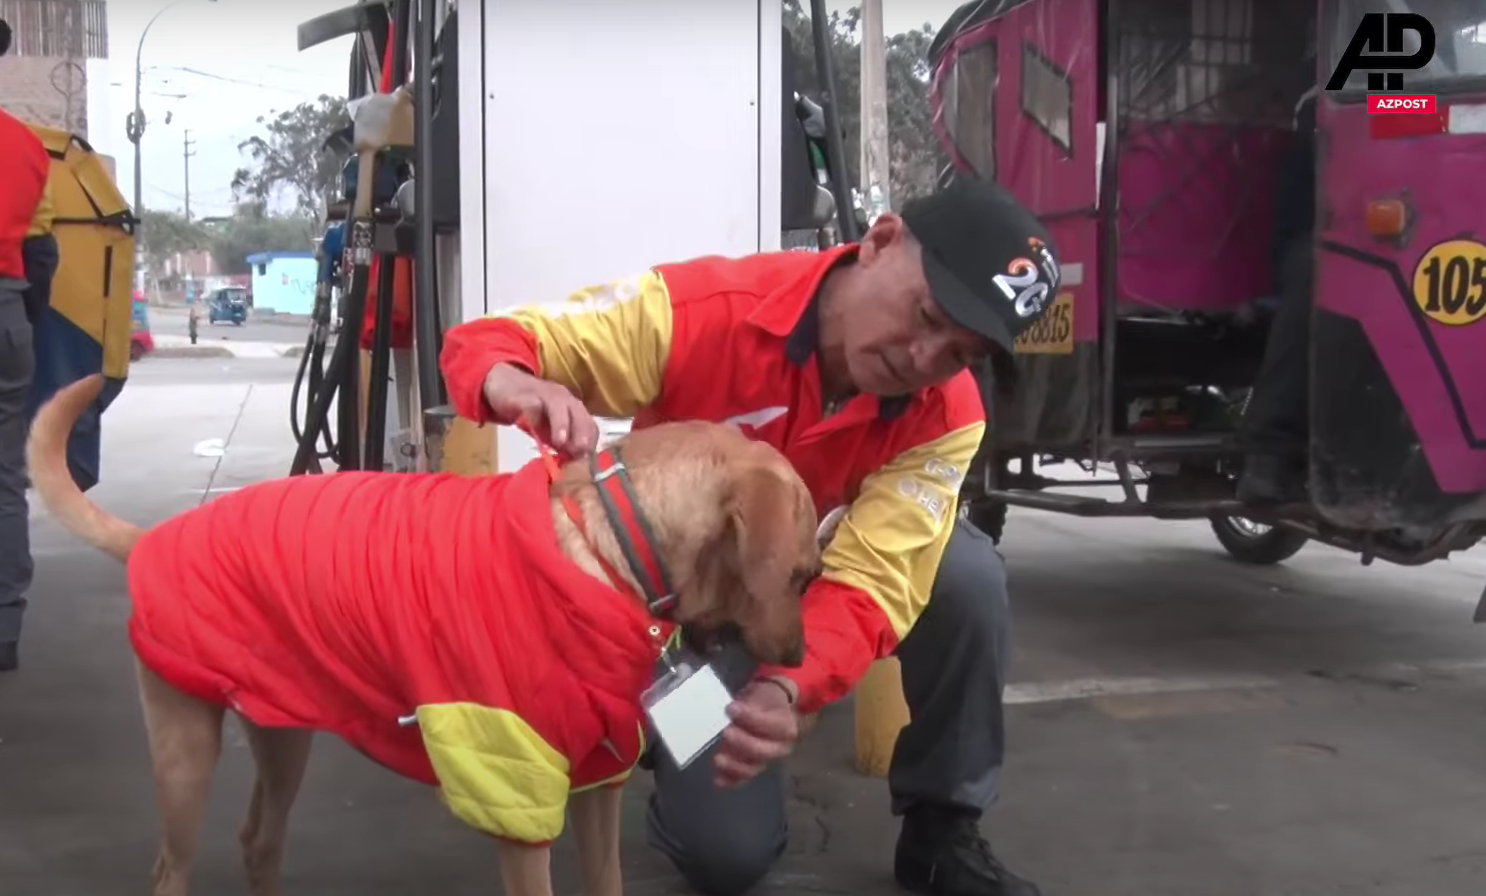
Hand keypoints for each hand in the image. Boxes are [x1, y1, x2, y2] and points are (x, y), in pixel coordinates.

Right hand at [482, 363, 599, 457]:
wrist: (504, 385)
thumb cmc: (533, 410)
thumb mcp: (550, 430)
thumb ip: (562, 444)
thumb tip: (573, 465)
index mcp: (573, 408)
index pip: (589, 425)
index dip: (590, 442)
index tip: (587, 460)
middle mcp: (563, 399)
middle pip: (578, 413)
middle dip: (582, 432)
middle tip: (580, 451)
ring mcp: (544, 394)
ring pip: (558, 406)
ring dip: (561, 424)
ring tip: (559, 442)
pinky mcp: (524, 396)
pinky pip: (531, 405)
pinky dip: (533, 417)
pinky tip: (532, 430)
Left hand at [713, 678, 798, 787]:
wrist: (771, 709)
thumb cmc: (766, 700)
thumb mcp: (763, 694)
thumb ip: (751, 703)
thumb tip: (734, 710)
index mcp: (786, 727)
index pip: (771, 725)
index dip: (751, 718)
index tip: (730, 708)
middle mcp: (779, 747)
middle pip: (762, 750)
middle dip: (743, 743)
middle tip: (726, 732)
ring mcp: (766, 760)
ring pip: (752, 768)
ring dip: (734, 765)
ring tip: (718, 759)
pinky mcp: (753, 767)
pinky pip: (742, 777)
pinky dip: (730, 780)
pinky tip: (718, 780)